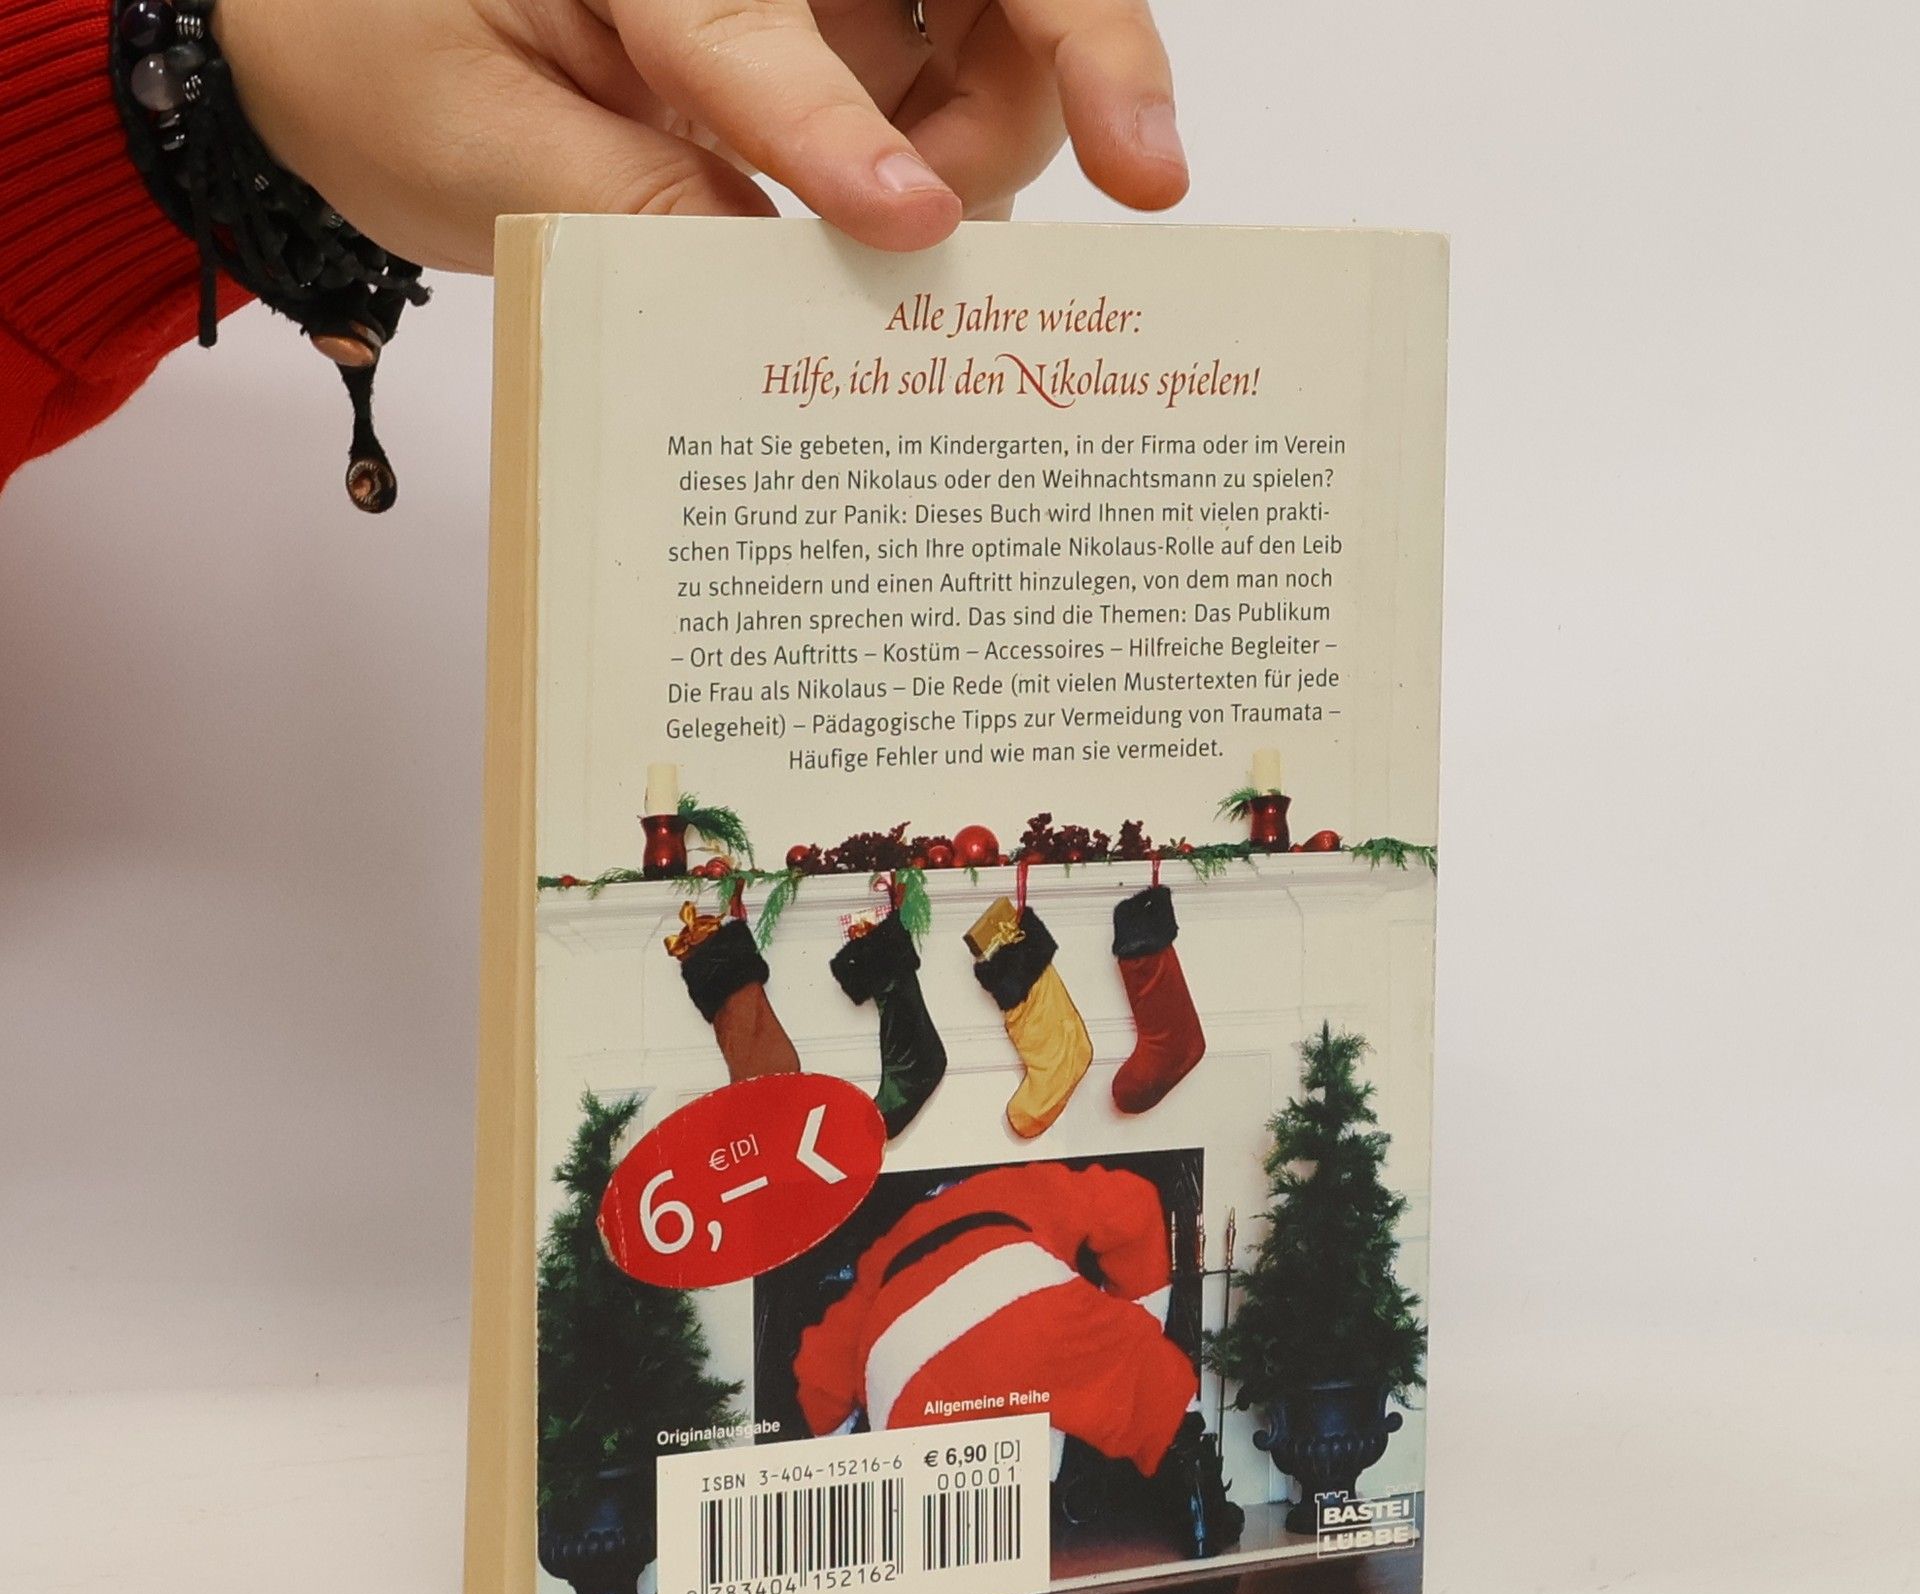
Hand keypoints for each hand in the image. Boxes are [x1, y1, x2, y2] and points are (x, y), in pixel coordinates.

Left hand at [214, 0, 1184, 270]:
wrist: (345, 36)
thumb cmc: (381, 57)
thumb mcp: (480, 148)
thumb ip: (638, 209)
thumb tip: (796, 286)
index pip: (748, 17)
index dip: (835, 119)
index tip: (913, 220)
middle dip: (1075, 47)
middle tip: (1145, 173)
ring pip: (994, 31)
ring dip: (1010, 132)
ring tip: (931, 230)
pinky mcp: (831, 37)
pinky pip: (957, 89)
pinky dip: (974, 161)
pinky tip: (928, 227)